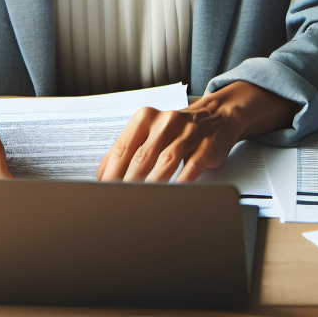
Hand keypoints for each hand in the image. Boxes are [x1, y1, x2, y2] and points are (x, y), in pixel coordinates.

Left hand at [96, 81, 299, 182]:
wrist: (216, 116)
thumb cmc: (176, 130)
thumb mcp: (149, 131)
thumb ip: (126, 149)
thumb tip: (102, 175)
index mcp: (146, 117)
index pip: (124, 147)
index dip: (113, 171)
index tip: (105, 190)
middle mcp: (166, 121)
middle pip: (142, 156)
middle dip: (129, 182)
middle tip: (120, 200)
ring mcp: (188, 132)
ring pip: (166, 161)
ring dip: (153, 183)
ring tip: (143, 201)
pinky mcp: (206, 145)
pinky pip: (192, 166)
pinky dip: (182, 181)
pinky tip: (175, 193)